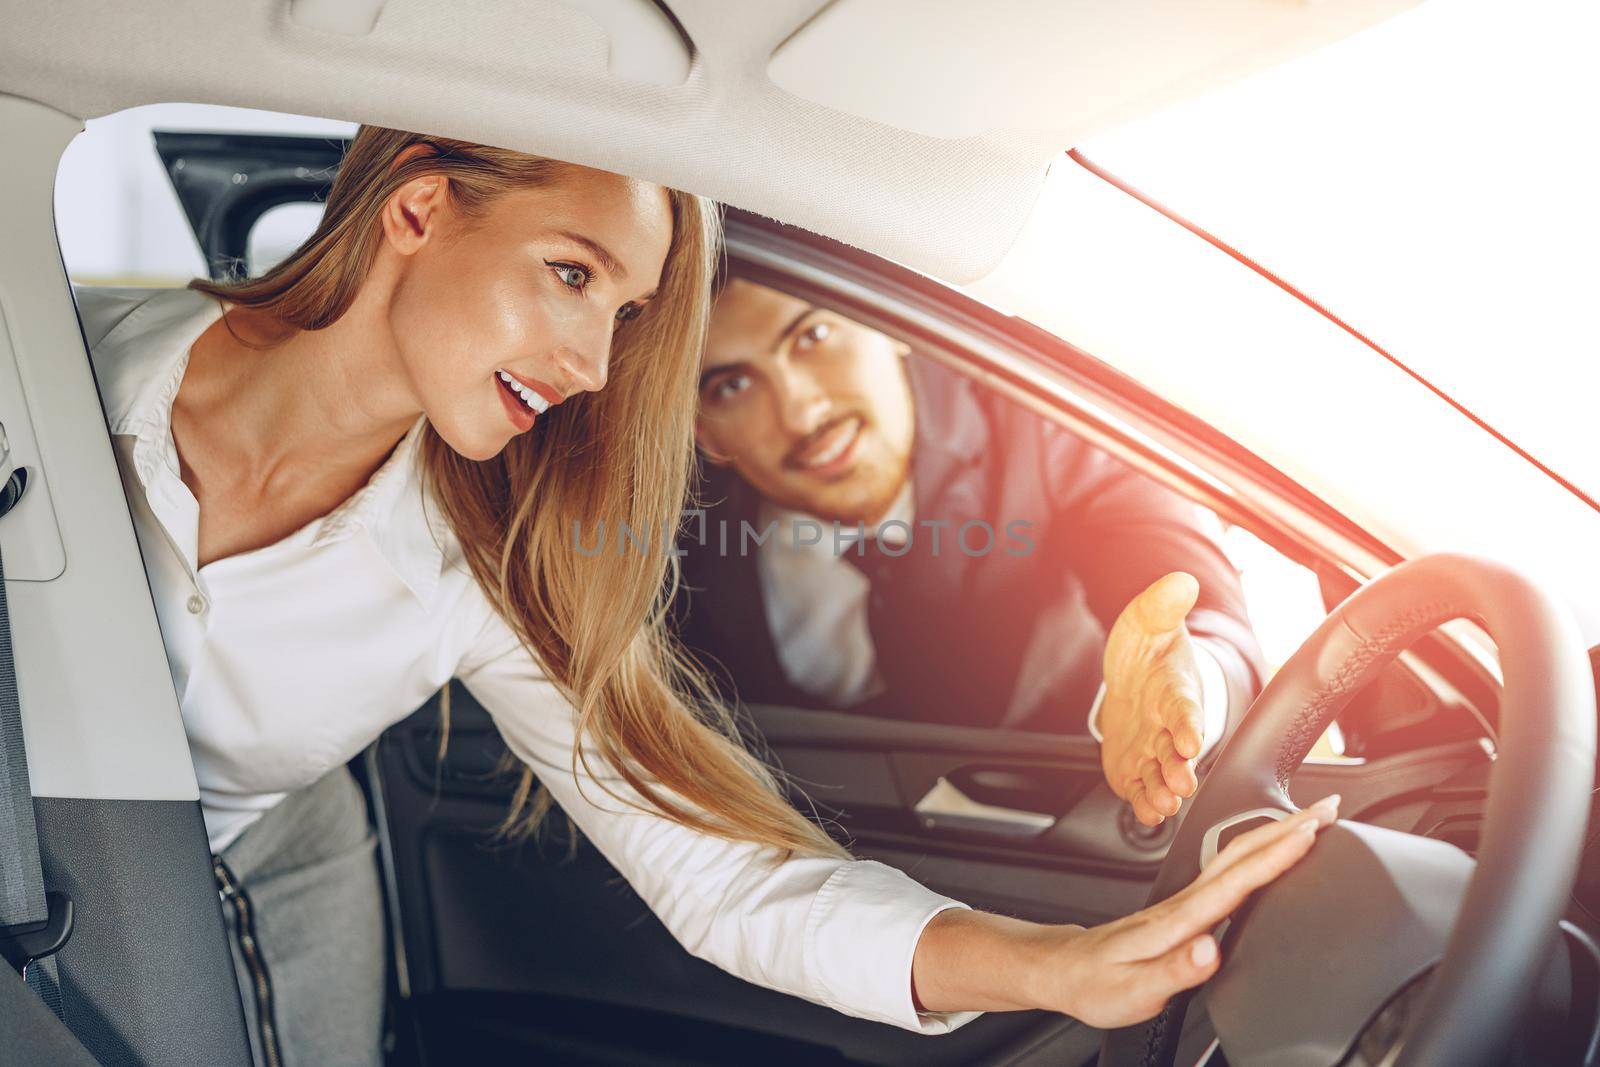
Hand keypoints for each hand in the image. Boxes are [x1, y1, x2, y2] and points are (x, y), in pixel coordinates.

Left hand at [1039, 796, 1339, 1027]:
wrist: (1063, 969)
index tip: (1310, 833)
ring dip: (1276, 835)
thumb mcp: (1133, 989)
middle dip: (1287, 828)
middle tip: (1329, 807)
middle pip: (1242, 855)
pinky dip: (1258, 854)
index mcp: (1177, 921)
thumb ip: (1174, 970)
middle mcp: (1183, 903)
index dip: (1276, 856)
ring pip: (1236, 857)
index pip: (1235, 881)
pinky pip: (1228, 872)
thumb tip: (1210, 950)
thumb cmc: (1095, 982)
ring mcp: (1183, 902)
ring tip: (1311, 820)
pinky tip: (1271, 854)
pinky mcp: (1183, 909)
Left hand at [1100, 571, 1209, 826]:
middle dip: (1179, 766)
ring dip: (1163, 790)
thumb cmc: (1147, 651)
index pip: (1185, 706)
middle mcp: (1169, 724)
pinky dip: (1143, 801)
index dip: (1188, 722)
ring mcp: (1152, 749)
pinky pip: (1140, 787)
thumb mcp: (1147, 621)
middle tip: (1181, 782)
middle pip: (1177, 749)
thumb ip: (1162, 605)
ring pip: (1161, 774)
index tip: (1191, 737)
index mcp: (1176, 689)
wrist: (1131, 678)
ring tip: (1164, 803)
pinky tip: (1146, 812)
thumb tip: (1182, 581)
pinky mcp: (1135, 767)